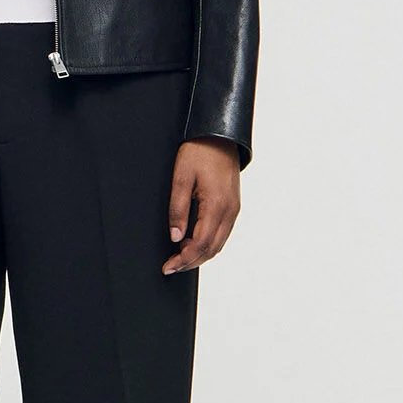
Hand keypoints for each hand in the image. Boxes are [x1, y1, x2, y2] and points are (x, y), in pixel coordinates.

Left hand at [163, 138, 241, 274]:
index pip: (200, 243)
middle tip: (171, 267)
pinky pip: (223, 233)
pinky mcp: (234, 206)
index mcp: (216, 205)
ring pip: (219, 244)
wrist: (220, 136)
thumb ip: (177, 209)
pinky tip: (193, 243)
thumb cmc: (199, 152)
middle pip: (212, 249)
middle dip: (191, 262)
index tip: (168, 266)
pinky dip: (209, 244)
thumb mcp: (181, 177)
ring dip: (200, 255)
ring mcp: (234, 209)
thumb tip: (176, 237)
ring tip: (180, 258)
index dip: (183, 259)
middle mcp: (229, 210)